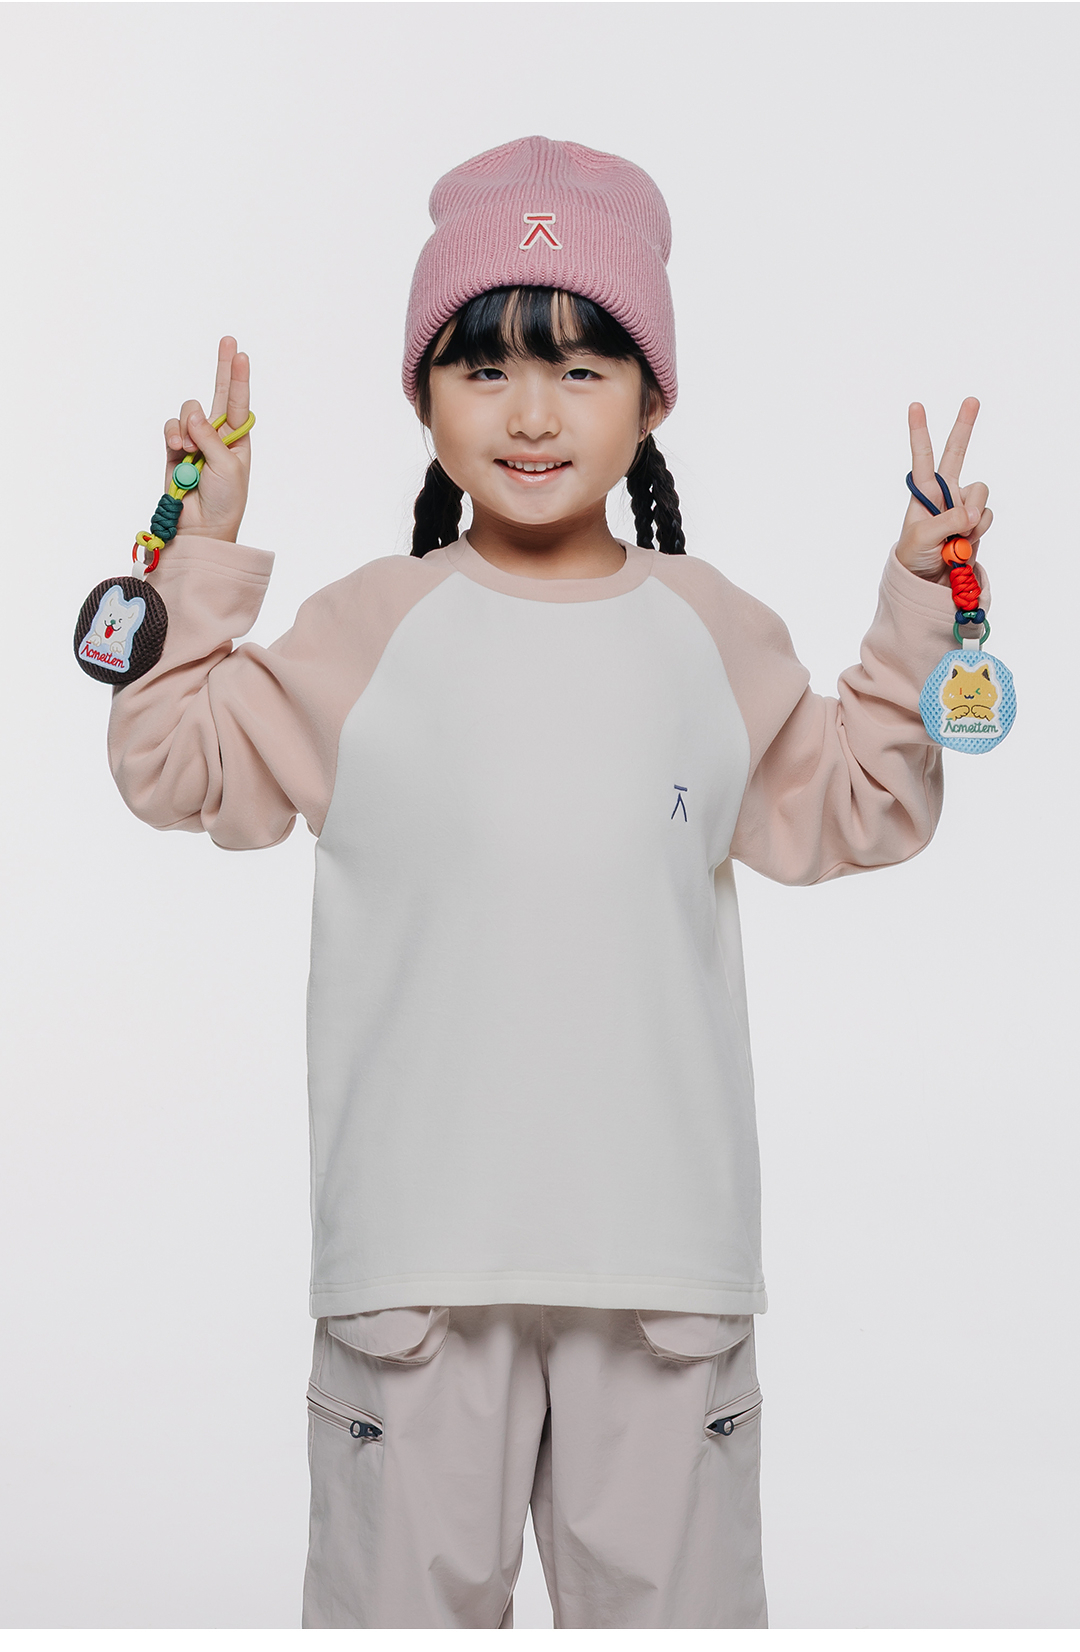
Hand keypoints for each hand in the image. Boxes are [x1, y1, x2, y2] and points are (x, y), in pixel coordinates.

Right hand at [163, 338, 251, 542]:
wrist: (201, 527)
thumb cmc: (224, 501)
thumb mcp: (227, 467)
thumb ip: (210, 437)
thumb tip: (193, 415)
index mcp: (238, 439)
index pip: (238, 402)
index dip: (238, 378)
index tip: (240, 353)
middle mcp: (217, 436)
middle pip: (218, 394)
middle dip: (222, 368)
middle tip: (228, 340)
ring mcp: (195, 441)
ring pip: (188, 412)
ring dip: (189, 427)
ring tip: (193, 451)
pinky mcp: (174, 449)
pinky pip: (171, 429)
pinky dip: (174, 435)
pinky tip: (180, 449)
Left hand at [896, 398, 992, 582]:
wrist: (928, 580)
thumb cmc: (914, 555)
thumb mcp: (922, 538)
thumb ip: (948, 522)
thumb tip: (974, 512)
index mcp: (924, 491)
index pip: (922, 456)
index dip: (919, 431)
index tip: (915, 405)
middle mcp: (945, 491)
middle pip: (956, 452)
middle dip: (964, 426)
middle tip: (972, 399)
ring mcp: (962, 504)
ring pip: (980, 493)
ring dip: (972, 516)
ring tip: (952, 539)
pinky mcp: (976, 519)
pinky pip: (987, 516)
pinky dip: (978, 531)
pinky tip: (964, 543)